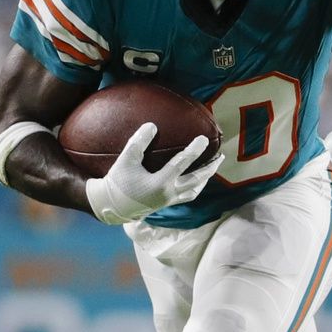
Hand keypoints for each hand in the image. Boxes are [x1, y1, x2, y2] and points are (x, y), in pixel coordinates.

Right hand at [84, 122, 222, 225]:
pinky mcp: (166, 204)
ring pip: (194, 190)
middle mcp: (168, 193)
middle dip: (210, 168)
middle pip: (196, 180)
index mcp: (160, 183)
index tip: (204, 139)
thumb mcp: (125, 160)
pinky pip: (187, 196)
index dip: (194, 150)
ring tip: (212, 168)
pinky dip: (195, 187)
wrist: (111, 206)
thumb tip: (152, 125)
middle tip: (220, 156)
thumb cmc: (118, 182)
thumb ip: (138, 142)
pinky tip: (197, 180)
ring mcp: (169, 200)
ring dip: (205, 179)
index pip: (182, 164)